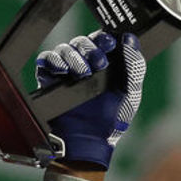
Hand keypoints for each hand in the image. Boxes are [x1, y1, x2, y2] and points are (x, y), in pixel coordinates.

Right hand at [36, 31, 143, 169]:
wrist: (90, 142)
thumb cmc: (112, 120)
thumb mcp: (131, 92)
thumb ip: (134, 66)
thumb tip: (130, 39)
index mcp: (104, 63)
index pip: (101, 40)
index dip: (104, 38)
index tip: (109, 43)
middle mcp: (84, 63)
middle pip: (82, 41)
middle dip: (90, 49)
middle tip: (99, 62)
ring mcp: (65, 71)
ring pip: (65, 49)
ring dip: (75, 57)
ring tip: (84, 73)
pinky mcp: (48, 79)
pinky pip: (46, 60)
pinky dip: (54, 61)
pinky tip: (64, 70)